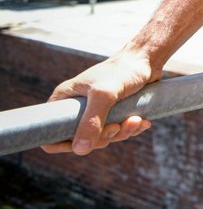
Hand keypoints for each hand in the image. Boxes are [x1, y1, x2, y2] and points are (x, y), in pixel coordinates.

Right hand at [41, 50, 159, 154]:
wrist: (146, 59)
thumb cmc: (122, 71)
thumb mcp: (104, 95)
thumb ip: (92, 121)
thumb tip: (80, 150)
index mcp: (65, 100)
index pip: (50, 133)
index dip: (65, 145)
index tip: (88, 142)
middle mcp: (77, 107)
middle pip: (81, 140)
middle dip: (103, 138)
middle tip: (117, 126)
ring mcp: (96, 110)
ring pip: (103, 137)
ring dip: (121, 133)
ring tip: (136, 120)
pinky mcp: (114, 112)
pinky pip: (118, 131)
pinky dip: (131, 129)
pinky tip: (143, 121)